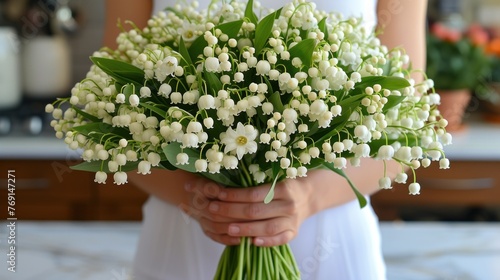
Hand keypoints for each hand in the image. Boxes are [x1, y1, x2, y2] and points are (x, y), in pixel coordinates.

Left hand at [184, 176, 314, 246]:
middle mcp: (289, 205)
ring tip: (228, 228)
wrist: (308, 195)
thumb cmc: (285, 183)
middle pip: (256, 211)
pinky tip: (251, 242)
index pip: (254, 194)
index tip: (217, 195)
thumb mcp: (275, 177)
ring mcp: (292, 220)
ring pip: (266, 227)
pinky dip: (266, 242)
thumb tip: (227, 182)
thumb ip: (256, 181)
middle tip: (213, 210)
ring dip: (245, 229)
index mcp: (283, 188)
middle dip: (231, 211)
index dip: (233, 196)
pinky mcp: (293, 233)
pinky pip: (279, 239)